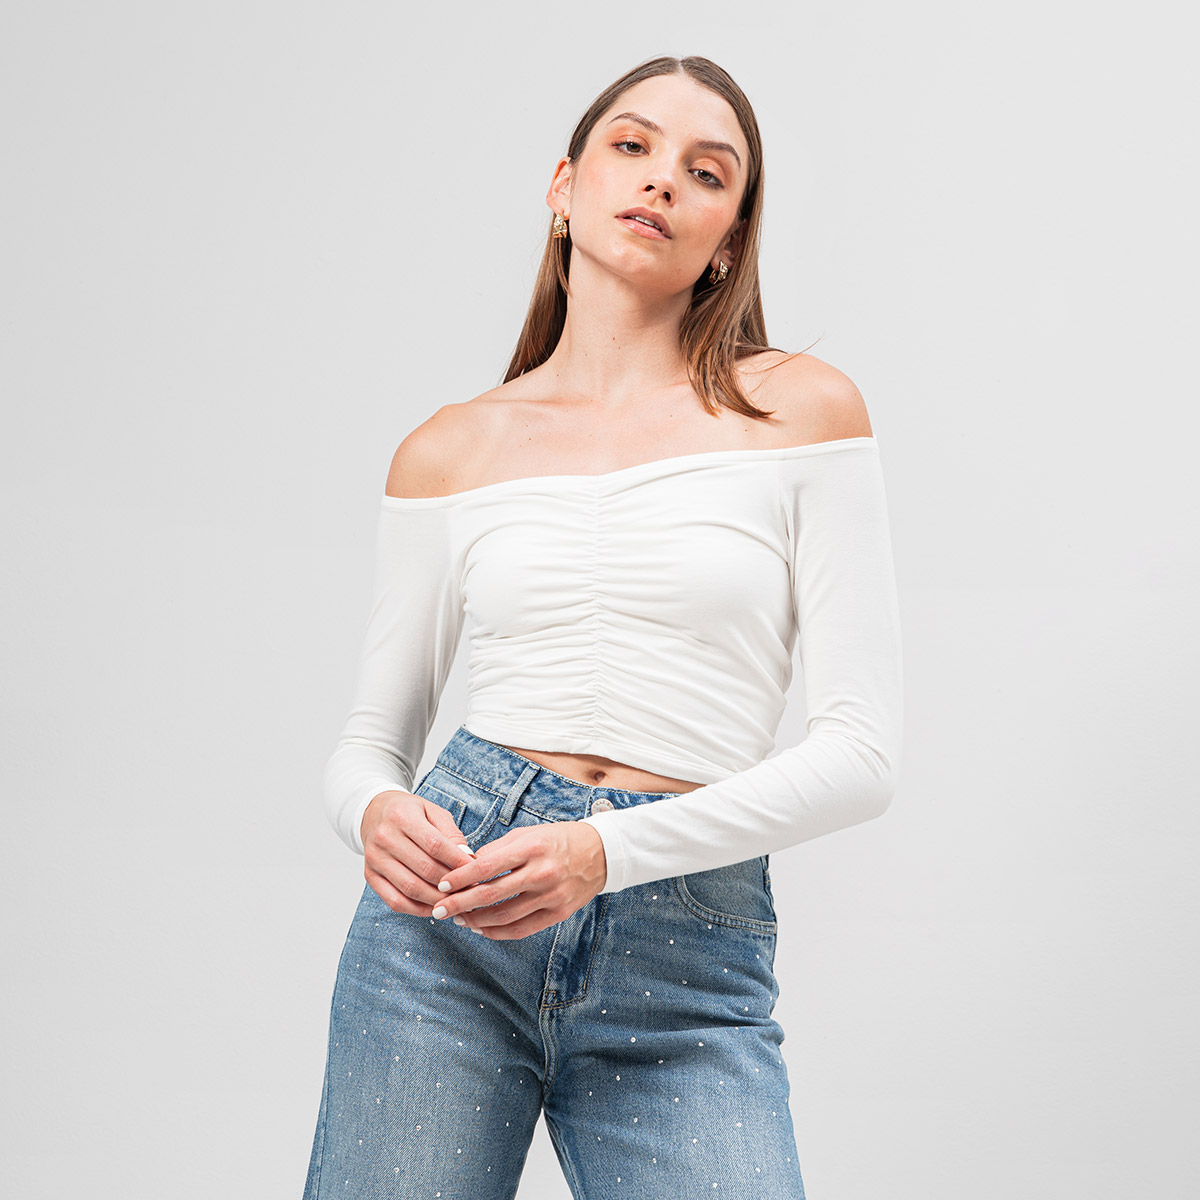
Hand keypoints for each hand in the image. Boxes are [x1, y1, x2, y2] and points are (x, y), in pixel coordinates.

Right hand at [360, 789, 479, 915]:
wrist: (373, 813)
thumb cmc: (408, 812)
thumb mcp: (432, 811)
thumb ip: (451, 833)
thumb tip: (467, 858)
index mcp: (402, 817)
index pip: (435, 845)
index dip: (457, 861)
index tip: (475, 871)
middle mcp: (385, 838)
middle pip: (424, 869)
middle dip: (450, 884)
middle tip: (469, 890)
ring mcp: (375, 859)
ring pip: (410, 889)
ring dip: (436, 899)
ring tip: (454, 901)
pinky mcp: (370, 876)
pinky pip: (395, 901)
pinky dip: (417, 909)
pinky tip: (433, 907)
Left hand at [428, 821, 607, 940]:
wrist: (600, 853)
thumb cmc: (558, 839)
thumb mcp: (528, 834)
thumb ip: (498, 851)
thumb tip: (466, 866)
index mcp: (531, 848)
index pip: (486, 866)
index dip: (460, 878)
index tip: (442, 885)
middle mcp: (541, 873)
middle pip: (491, 895)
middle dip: (460, 904)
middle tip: (439, 910)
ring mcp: (551, 896)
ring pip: (504, 917)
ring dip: (476, 921)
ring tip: (459, 919)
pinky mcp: (559, 913)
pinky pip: (522, 929)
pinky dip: (498, 933)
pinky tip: (482, 929)